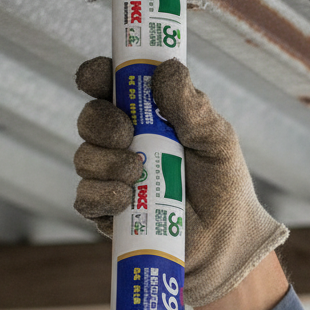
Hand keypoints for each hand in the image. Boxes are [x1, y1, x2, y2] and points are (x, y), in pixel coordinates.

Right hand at [73, 56, 287, 305]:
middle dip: (101, 122)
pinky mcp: (108, 213)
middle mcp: (123, 143)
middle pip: (88, 119)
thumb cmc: (222, 182)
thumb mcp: (216, 138)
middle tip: (127, 133)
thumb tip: (166, 69)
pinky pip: (85, 198)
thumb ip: (192, 107)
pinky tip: (126, 198)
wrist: (226, 239)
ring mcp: (112, 178)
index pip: (110, 87)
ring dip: (108, 162)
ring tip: (138, 173)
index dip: (96, 75)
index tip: (96, 76)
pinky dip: (103, 195)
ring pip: (83, 158)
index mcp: (147, 115)